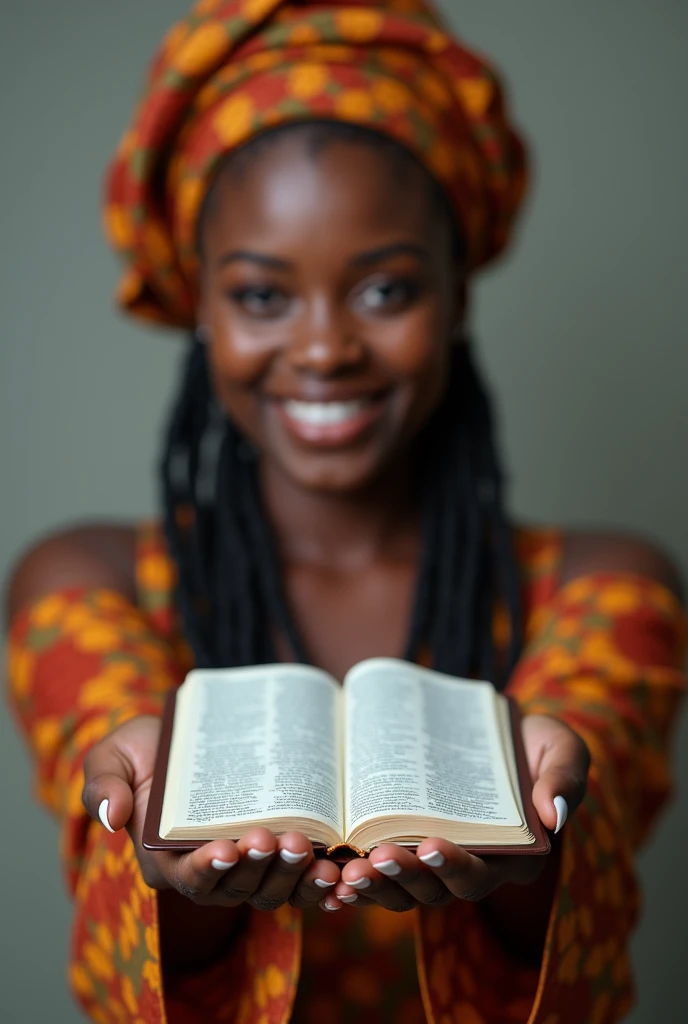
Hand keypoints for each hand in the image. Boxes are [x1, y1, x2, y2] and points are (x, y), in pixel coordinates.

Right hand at [81, 715, 340, 909]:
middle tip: (285, 839)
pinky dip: (319, 885)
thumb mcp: (111, 757)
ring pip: (271, 890)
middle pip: (237, 888)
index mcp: (163, 861)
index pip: (187, 878)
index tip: (225, 850)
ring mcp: (244, 870)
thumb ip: (104, 784)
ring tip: (311, 848)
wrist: (181, 741)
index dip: (207, 871)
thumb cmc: (141, 751)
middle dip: (263, 868)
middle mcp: (206, 875)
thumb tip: (109, 816)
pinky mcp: (273, 858)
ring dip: (294, 876)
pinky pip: (298, 884)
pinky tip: (341, 873)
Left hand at [332, 714, 589, 911]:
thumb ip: (565, 778)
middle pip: (437, 890)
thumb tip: (557, 815)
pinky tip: (330, 881)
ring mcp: (438, 866)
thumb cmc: (537, 743)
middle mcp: (475, 870)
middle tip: (377, 857)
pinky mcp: (410, 853)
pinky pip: (383, 880)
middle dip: (406, 878)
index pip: (484, 871)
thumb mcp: (562, 748)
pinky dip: (358, 886)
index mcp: (516, 856)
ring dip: (375, 887)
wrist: (503, 737)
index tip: (433, 844)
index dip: (457, 865)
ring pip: (404, 892)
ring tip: (346, 874)